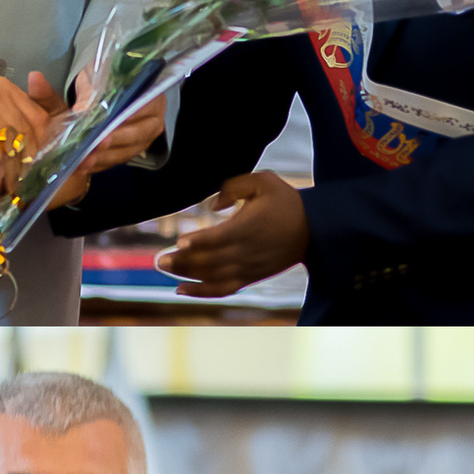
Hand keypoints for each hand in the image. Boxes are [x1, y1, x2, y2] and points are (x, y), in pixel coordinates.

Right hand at [0, 72, 50, 194]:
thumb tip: (22, 148)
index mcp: (4, 87)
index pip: (37, 116)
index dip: (43, 145)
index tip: (42, 168)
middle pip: (24, 129)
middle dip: (28, 161)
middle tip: (27, 184)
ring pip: (6, 138)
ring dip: (9, 166)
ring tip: (8, 185)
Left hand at [46, 72, 166, 207]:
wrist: (102, 91)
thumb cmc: (99, 81)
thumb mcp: (89, 79)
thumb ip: (80, 90)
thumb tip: (49, 89)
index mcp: (150, 94)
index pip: (143, 106)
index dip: (128, 116)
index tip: (109, 125)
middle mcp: (152, 119)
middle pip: (135, 134)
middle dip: (112, 141)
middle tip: (94, 147)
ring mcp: (142, 139)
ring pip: (125, 151)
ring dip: (103, 157)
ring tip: (83, 161)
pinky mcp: (128, 153)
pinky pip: (115, 161)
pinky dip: (98, 164)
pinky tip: (82, 167)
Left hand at [153, 172, 308, 296]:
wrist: (314, 229)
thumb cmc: (285, 201)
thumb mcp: (264, 181)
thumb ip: (234, 186)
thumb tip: (213, 205)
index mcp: (250, 227)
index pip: (220, 238)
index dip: (200, 241)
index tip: (180, 241)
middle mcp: (247, 251)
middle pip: (210, 261)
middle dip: (183, 262)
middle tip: (158, 259)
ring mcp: (248, 267)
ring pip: (212, 277)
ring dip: (185, 275)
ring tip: (163, 267)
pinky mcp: (250, 277)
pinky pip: (223, 289)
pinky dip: (201, 292)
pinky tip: (179, 290)